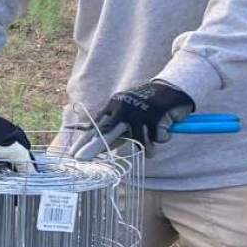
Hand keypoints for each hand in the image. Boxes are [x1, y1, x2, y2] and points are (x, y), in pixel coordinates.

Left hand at [67, 80, 193, 160]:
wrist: (171, 88)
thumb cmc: (147, 105)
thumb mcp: (128, 115)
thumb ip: (117, 131)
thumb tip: (103, 149)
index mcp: (114, 105)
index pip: (97, 126)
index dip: (85, 141)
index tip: (74, 153)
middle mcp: (123, 108)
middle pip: (107, 132)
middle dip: (93, 147)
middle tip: (80, 158)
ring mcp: (138, 111)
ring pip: (138, 140)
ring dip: (147, 147)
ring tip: (151, 150)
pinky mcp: (155, 115)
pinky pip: (155, 138)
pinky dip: (160, 138)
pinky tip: (163, 129)